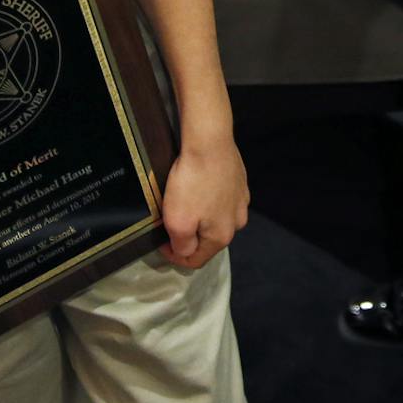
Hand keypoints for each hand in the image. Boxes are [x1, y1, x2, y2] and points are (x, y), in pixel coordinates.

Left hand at [158, 135, 249, 268]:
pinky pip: (222, 198)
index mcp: (222, 236)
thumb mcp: (178, 223)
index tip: (161, 242)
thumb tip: (185, 252)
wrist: (210, 141)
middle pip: (208, 239)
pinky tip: (199, 185)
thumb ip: (182, 246)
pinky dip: (210, 197)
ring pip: (216, 218)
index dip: (175, 256)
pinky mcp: (240, 182)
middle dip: (189, 234)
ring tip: (184, 200)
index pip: (196, 260)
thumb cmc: (192, 183)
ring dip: (200, 215)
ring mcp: (241, 200)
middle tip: (171, 218)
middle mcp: (237, 222)